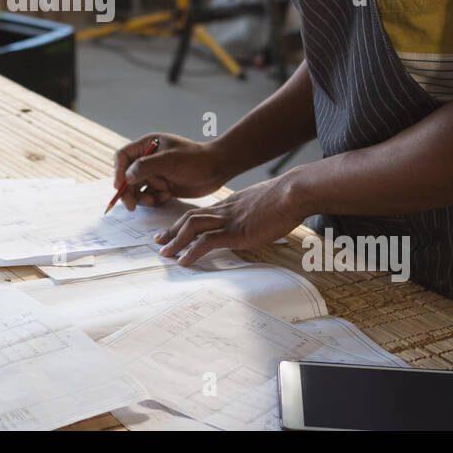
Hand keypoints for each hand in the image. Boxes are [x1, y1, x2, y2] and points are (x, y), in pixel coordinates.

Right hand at [112, 133, 226, 210]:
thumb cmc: (195, 159)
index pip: (123, 156)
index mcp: (147, 145)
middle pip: (127, 176)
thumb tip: (126, 177)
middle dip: (128, 191)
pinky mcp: (162, 186)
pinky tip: (167, 197)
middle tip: (132, 206)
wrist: (217, 169)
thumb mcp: (169, 160)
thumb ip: (146, 167)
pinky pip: (150, 196)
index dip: (117, 171)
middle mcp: (148, 159)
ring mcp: (155, 173)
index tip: (119, 186)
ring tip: (154, 200)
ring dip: (142, 197)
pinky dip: (154, 200)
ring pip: (137, 189)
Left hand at [152, 168, 309, 266]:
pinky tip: (183, 261)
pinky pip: (207, 241)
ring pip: (192, 227)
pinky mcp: (236, 231)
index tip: (174, 229)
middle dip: (172, 230)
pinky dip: (192, 251)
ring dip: (175, 240)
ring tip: (164, 253)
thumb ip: (256, 213)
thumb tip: (259, 222)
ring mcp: (229, 220)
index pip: (202, 212)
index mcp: (231, 204)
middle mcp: (225, 210)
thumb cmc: (287, 198)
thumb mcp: (266, 204)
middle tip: (158, 241)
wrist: (294, 192)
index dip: (185, 221)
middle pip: (190, 217)